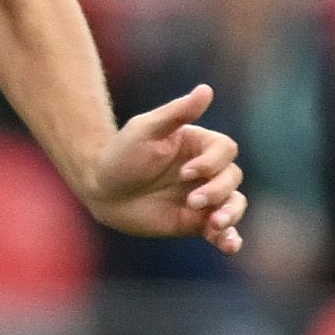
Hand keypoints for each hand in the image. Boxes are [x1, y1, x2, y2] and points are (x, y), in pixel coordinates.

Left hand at [81, 83, 245, 251]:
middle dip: (217, 191)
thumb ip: (177, 113)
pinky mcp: (195, 223)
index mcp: (198, 145)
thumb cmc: (121, 154)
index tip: (186, 173)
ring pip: (234, 204)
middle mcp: (205, 171)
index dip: (212, 163)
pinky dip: (229, 239)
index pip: (225, 150)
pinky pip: (221, 231)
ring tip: (216, 224)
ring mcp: (203, 198)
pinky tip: (229, 246)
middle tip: (193, 201)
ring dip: (230, 215)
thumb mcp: (145, 129)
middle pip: (232, 178)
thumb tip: (206, 89)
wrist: (101, 189)